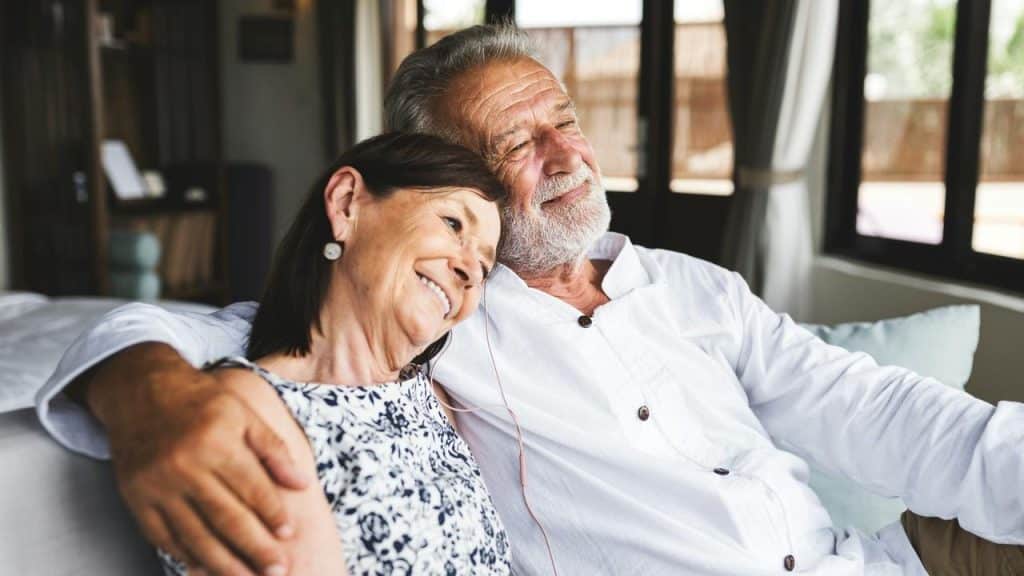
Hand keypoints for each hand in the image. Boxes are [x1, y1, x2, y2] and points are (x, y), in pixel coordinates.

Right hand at [82, 343, 310, 574]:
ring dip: (224, 564)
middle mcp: (185, 466)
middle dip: (255, 549)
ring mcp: (158, 486)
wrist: (141, 392)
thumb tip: (303, 484)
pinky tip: (205, 572)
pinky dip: (186, 557)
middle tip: (278, 571)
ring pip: (196, 535)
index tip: (288, 535)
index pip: (251, 487)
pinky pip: (164, 537)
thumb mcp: (244, 413)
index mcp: (216, 442)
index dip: (271, 513)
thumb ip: (274, 449)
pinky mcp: (137, 499)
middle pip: (226, 518)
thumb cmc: (202, 402)